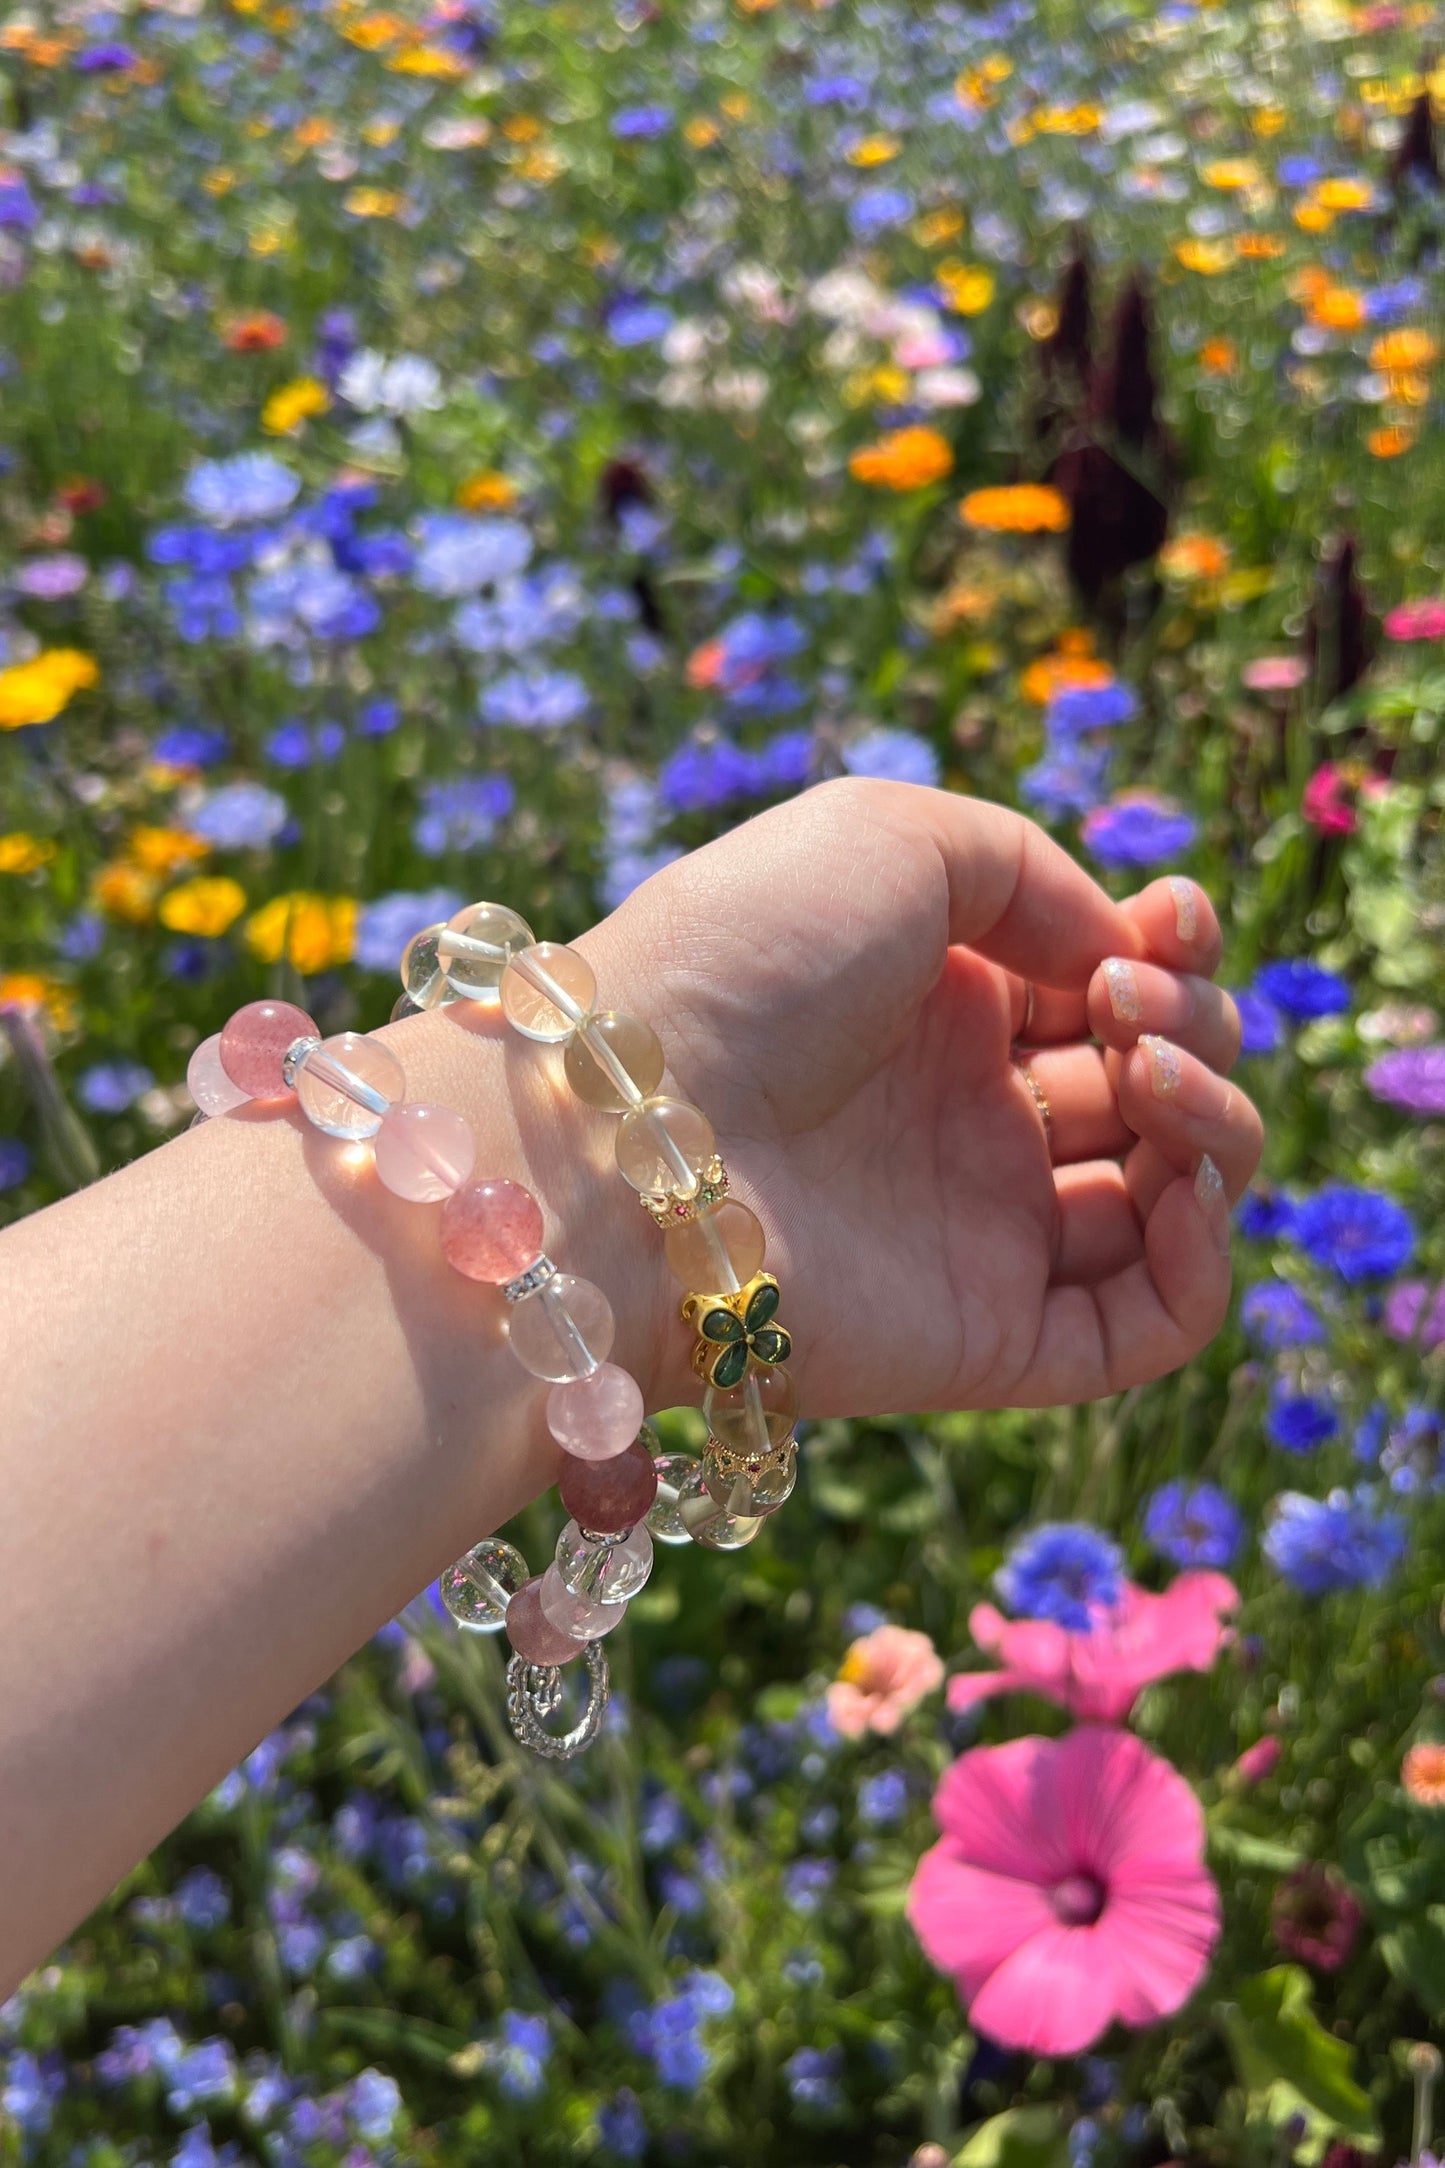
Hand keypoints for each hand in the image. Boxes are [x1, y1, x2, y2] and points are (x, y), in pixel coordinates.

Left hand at [587, 779, 1260, 1415]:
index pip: (1109, 994)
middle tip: (1118, 1005)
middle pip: (1156, 1089)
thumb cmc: (743, 958)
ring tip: (1139, 1070)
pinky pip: (1149, 1326)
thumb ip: (1035, 876)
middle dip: (1189, 1026)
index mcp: (940, 1005)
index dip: (1169, 957)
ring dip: (1213, 1124)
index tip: (1170, 923)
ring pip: (1173, 1203)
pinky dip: (1204, 1259)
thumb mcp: (890, 840)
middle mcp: (966, 1119)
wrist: (630, 1126)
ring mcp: (981, 1233)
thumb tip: (1120, 968)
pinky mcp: (989, 1340)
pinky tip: (1179, 1185)